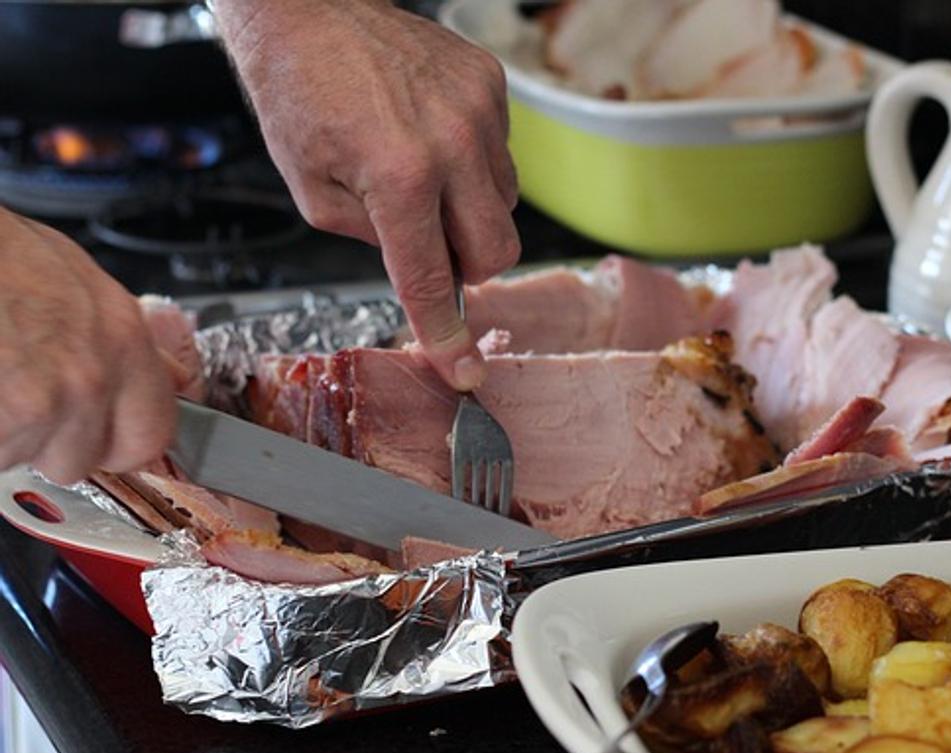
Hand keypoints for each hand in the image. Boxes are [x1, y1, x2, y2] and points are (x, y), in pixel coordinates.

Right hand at [0, 208, 176, 482]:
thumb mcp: (80, 281)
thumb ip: (126, 342)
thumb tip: (172, 376)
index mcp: (124, 343)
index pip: (150, 435)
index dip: (116, 443)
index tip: (96, 437)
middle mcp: (90, 379)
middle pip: (77, 459)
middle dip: (44, 441)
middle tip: (16, 393)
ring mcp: (38, 406)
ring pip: (19, 457)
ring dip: (1, 433)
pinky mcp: (0, 424)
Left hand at [213, 0, 520, 390]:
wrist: (308, 10)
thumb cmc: (298, 94)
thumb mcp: (314, 194)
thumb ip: (375, 242)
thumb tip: (421, 266)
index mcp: (399, 177)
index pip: (433, 280)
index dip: (447, 336)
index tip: (464, 371)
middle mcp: (453, 144)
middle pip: (497, 251)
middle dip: (466, 265)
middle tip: (428, 244)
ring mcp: (480, 111)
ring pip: (506, 205)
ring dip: (470, 212)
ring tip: (421, 175)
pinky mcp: (491, 85)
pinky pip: (501, 154)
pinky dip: (472, 164)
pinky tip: (431, 138)